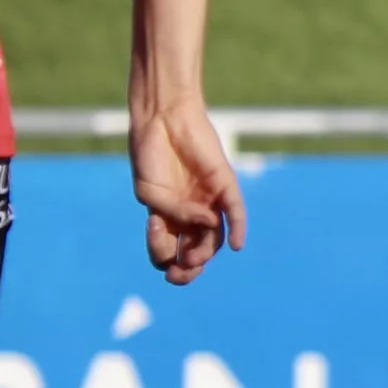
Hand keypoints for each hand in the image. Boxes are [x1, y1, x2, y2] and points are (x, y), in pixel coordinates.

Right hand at [130, 96, 246, 284]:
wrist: (161, 120)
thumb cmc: (150, 156)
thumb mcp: (151, 194)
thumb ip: (174, 213)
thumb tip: (206, 223)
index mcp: (169, 218)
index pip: (173, 252)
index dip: (169, 264)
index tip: (165, 265)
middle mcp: (191, 214)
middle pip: (197, 251)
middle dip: (189, 266)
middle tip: (182, 267)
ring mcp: (209, 201)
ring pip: (214, 236)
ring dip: (205, 251)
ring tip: (194, 254)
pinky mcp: (224, 185)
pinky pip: (236, 212)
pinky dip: (238, 229)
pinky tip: (236, 245)